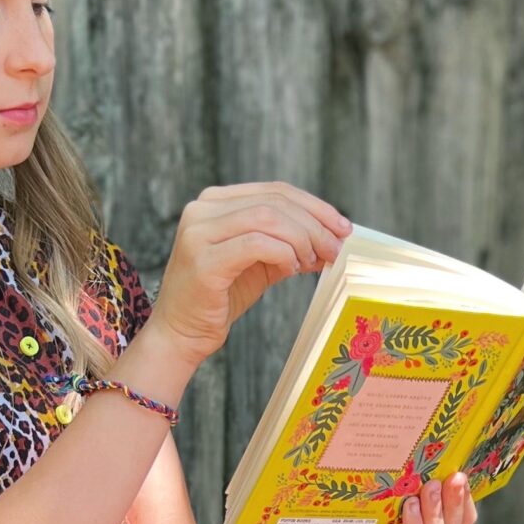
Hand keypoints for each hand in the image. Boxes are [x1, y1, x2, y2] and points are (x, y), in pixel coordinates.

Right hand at [152, 180, 350, 363]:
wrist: (181, 332)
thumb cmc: (219, 297)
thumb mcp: (260, 264)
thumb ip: (289, 246)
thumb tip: (331, 240)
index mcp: (215, 202)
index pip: (275, 191)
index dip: (314, 206)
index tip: (342, 227)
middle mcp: (202, 209)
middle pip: (274, 202)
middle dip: (315, 224)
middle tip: (336, 248)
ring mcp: (199, 232)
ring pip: (268, 218)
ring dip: (302, 239)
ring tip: (314, 261)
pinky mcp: (203, 259)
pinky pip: (257, 244)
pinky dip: (283, 254)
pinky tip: (291, 269)